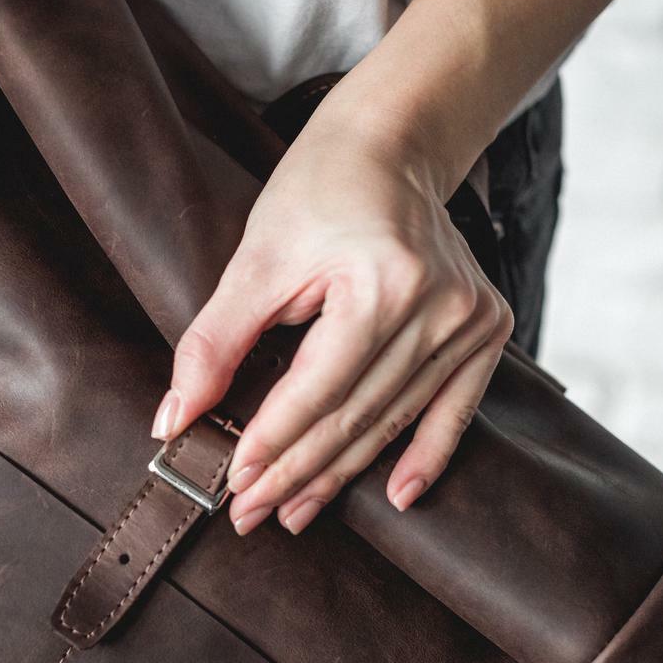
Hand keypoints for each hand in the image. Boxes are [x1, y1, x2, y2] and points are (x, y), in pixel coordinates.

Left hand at [149, 117, 512, 535]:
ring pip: (392, 423)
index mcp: (381, 284)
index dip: (273, 443)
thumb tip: (176, 420)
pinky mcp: (486, 329)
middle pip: (355, 417)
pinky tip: (397, 497)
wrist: (391, 147)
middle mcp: (437, 307)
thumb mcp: (254, 261)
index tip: (235, 485)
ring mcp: (469, 321)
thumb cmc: (317, 194)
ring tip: (296, 512)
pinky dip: (426, 456)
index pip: (317, 390)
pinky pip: (456, 411)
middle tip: (254, 515)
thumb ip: (213, 344)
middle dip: (297, 473)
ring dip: (341, 474)